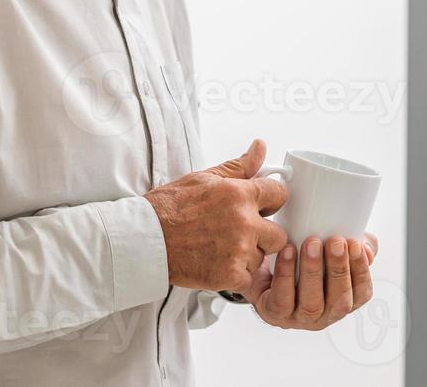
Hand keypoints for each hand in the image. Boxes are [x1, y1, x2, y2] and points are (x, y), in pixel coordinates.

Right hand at [143, 140, 289, 292]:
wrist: (145, 239)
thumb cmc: (169, 208)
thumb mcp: (204, 178)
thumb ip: (239, 167)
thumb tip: (260, 148)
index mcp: (239, 194)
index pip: (280, 195)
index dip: (270, 202)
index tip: (260, 207)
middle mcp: (244, 222)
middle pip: (279, 234)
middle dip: (264, 235)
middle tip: (240, 234)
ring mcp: (239, 251)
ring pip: (262, 258)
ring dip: (248, 256)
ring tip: (221, 248)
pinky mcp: (230, 276)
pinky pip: (248, 279)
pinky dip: (235, 275)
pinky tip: (217, 264)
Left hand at [245, 232, 378, 330]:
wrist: (260, 263)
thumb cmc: (299, 259)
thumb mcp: (328, 249)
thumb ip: (351, 247)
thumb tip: (366, 248)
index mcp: (341, 300)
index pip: (361, 293)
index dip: (361, 271)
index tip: (356, 244)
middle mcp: (324, 315)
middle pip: (339, 301)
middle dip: (339, 270)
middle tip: (336, 242)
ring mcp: (298, 318)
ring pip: (311, 303)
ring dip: (313, 271)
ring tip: (311, 244)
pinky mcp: (274, 313)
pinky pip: (282, 299)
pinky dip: (286, 274)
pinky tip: (288, 251)